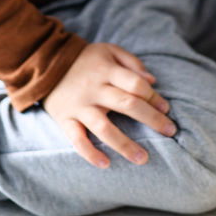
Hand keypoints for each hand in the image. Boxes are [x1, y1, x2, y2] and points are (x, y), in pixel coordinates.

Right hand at [42, 42, 175, 168]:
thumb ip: (132, 63)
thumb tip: (153, 82)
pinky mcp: (65, 119)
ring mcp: (79, 106)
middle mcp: (94, 88)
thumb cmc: (85, 60)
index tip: (167, 110)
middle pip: (127, 104)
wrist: (44, 63)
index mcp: (107, 70)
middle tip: (170, 132)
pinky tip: (105, 164)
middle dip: (151, 119)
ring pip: (104, 127)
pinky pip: (77, 139)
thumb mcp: (109, 51)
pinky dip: (89, 153)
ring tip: (143, 158)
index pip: (136, 84)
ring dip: (124, 144)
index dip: (154, 97)